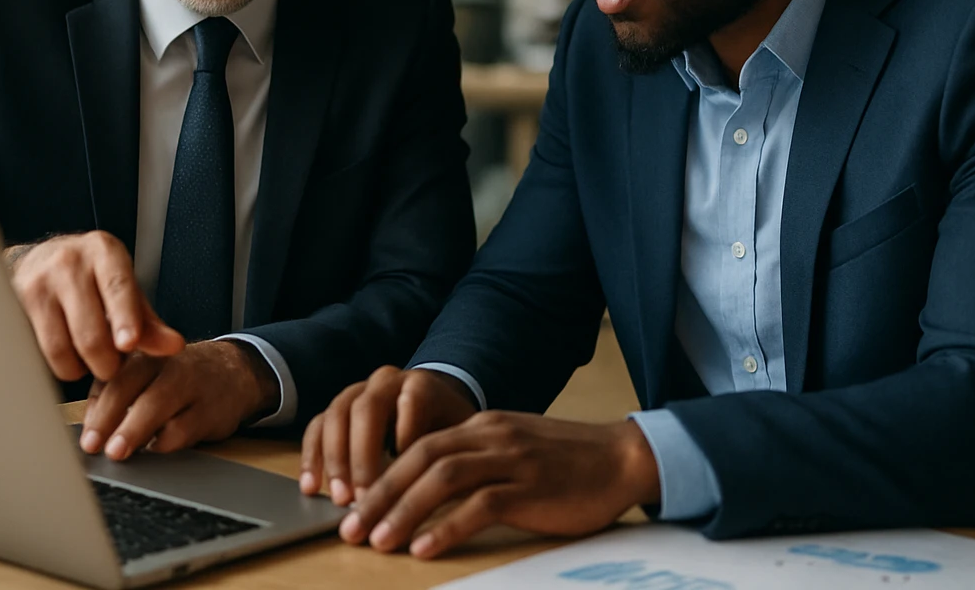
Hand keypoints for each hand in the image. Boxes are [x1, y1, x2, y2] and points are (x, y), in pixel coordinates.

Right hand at [5, 231, 184, 381]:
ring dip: (81, 368)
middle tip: (113, 365)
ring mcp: (37, 283)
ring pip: (61, 348)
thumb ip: (150, 322)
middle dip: (107, 363)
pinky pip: (38, 353)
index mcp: (104, 252)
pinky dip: (58, 365)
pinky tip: (67, 355)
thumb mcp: (126, 289)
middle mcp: (68, 262)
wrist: (39, 259)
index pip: (118, 288)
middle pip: (90, 332)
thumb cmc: (92, 278)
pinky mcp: (14, 306)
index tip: (129, 344)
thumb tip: (173, 347)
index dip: (125, 319)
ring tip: (90, 359)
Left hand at [78, 340, 279, 458]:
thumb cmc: (180, 376)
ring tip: (117, 451)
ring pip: (158, 405)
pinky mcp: (211, 409)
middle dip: (108, 418)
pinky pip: (184, 428)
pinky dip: (165, 442)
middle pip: (131, 385)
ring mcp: (192, 384)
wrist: (237, 371)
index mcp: (145, 353)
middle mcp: (166, 364)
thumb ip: (115, 391)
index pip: (113, 376)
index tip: (85, 434)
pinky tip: (154, 448)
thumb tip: (90, 425)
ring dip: (134, 431)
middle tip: (92, 445)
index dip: (96, 407)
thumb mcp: (148, 372)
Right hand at [299, 366, 477, 505]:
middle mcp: (386, 381)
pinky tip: (310, 487)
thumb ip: (448, 451)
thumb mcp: (460, 435)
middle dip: (362, 456)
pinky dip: (311, 456)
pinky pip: (317, 426)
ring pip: (337, 415)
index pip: (411, 401)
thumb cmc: (448, 429)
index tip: (405, 474)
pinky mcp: (337, 409)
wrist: (434, 406)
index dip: (407, 436)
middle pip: (367, 408)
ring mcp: (358, 391)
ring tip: (340, 499)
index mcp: (422, 384)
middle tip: (363, 497)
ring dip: (334, 460)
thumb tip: (428, 486)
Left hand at [338, 412, 659, 558]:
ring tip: (378, 542)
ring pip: (441, 478)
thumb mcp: (513, 450)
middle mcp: (490, 436)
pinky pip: (480, 505)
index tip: (357, 507)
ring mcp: (511, 460)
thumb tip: (426, 488)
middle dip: (379, 494)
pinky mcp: (531, 488)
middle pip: (419, 459)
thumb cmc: (566, 462)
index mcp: (482, 426)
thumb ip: (475, 460)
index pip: (417, 445)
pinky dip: (447, 528)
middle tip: (351, 529)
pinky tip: (425, 548)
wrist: (622, 458)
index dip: (381, 476)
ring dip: (403, 511)